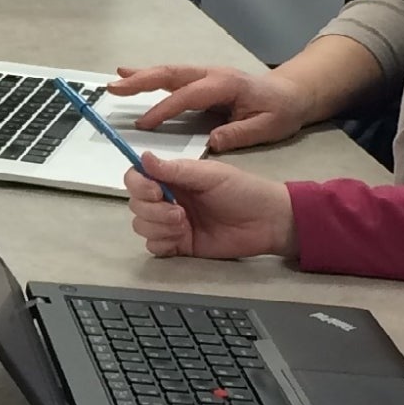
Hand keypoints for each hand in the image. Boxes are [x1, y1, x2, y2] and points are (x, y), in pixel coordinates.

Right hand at [112, 63, 312, 154]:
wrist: (293, 93)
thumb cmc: (281, 111)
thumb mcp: (268, 127)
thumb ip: (239, 133)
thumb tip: (212, 140)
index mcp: (225, 85)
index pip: (187, 97)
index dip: (164, 109)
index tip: (143, 124)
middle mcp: (211, 75)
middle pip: (171, 74)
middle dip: (141, 81)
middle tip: (114, 88)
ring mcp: (206, 74)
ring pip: (168, 72)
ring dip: (140, 76)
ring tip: (116, 81)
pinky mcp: (203, 80)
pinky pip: (172, 77)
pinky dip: (151, 77)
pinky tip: (134, 77)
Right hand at [123, 152, 296, 261]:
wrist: (267, 223)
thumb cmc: (243, 191)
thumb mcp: (210, 175)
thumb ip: (175, 169)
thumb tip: (142, 157)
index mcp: (173, 178)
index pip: (137, 178)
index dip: (138, 185)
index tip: (155, 191)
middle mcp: (168, 199)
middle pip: (136, 204)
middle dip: (152, 210)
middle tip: (180, 212)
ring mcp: (172, 224)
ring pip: (141, 226)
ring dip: (158, 226)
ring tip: (184, 225)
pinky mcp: (179, 246)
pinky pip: (154, 247)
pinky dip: (161, 243)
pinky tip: (181, 238)